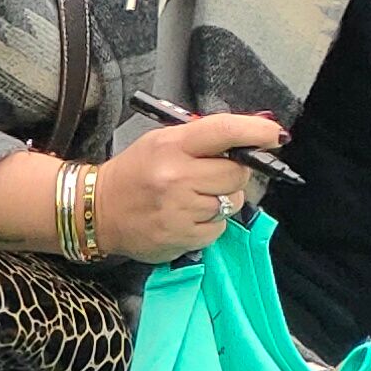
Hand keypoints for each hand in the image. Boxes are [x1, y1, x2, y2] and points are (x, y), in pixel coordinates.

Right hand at [88, 114, 286, 262]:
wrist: (95, 212)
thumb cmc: (134, 172)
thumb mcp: (162, 142)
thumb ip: (204, 138)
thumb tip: (258, 131)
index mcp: (171, 147)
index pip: (224, 132)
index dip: (256, 132)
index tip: (275, 135)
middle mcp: (176, 178)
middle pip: (237, 173)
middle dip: (234, 174)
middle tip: (214, 176)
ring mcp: (178, 211)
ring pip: (231, 203)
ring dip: (221, 201)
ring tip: (194, 199)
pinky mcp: (179, 238)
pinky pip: (218, 229)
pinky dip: (209, 225)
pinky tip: (187, 218)